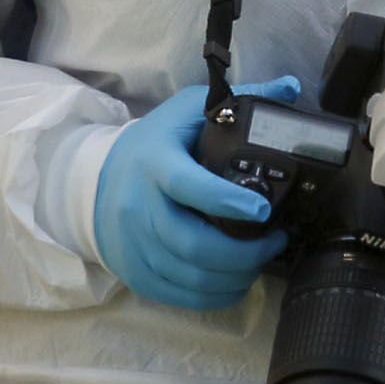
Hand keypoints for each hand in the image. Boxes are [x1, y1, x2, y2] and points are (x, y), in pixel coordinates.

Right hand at [89, 78, 297, 309]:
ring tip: (262, 258)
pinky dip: (216, 296)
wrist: (93, 181)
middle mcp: (140, 208)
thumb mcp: (186, 112)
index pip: (189, 186)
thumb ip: (237, 100)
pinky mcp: (135, 273)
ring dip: (237, 276)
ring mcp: (134, 246)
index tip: (265, 209)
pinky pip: (180, 296)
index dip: (227, 201)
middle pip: (194, 245)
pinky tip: (237, 280)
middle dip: (245, 251)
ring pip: (191, 277)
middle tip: (276, 240)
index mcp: (155, 164)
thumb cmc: (154, 145)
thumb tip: (291, 87)